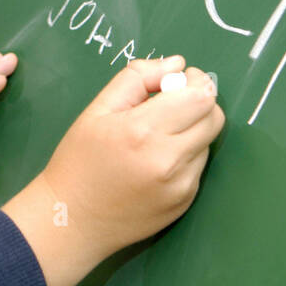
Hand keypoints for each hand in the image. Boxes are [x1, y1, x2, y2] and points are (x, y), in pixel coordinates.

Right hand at [1, 55, 222, 285]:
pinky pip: (198, 165)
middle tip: (173, 104)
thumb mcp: (97, 109)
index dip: (194, 81)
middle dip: (199, 102)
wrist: (71, 220)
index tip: (175, 83)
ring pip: (208, 140)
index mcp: (143, 131)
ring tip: (158, 136)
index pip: (201, 96)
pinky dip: (185, 155)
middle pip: (214, 116)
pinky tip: (156, 162)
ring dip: (192, 130)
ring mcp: (181, 185)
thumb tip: (177, 64)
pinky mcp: (185, 202)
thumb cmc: (79, 160)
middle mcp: (168, 160)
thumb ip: (137, 78)